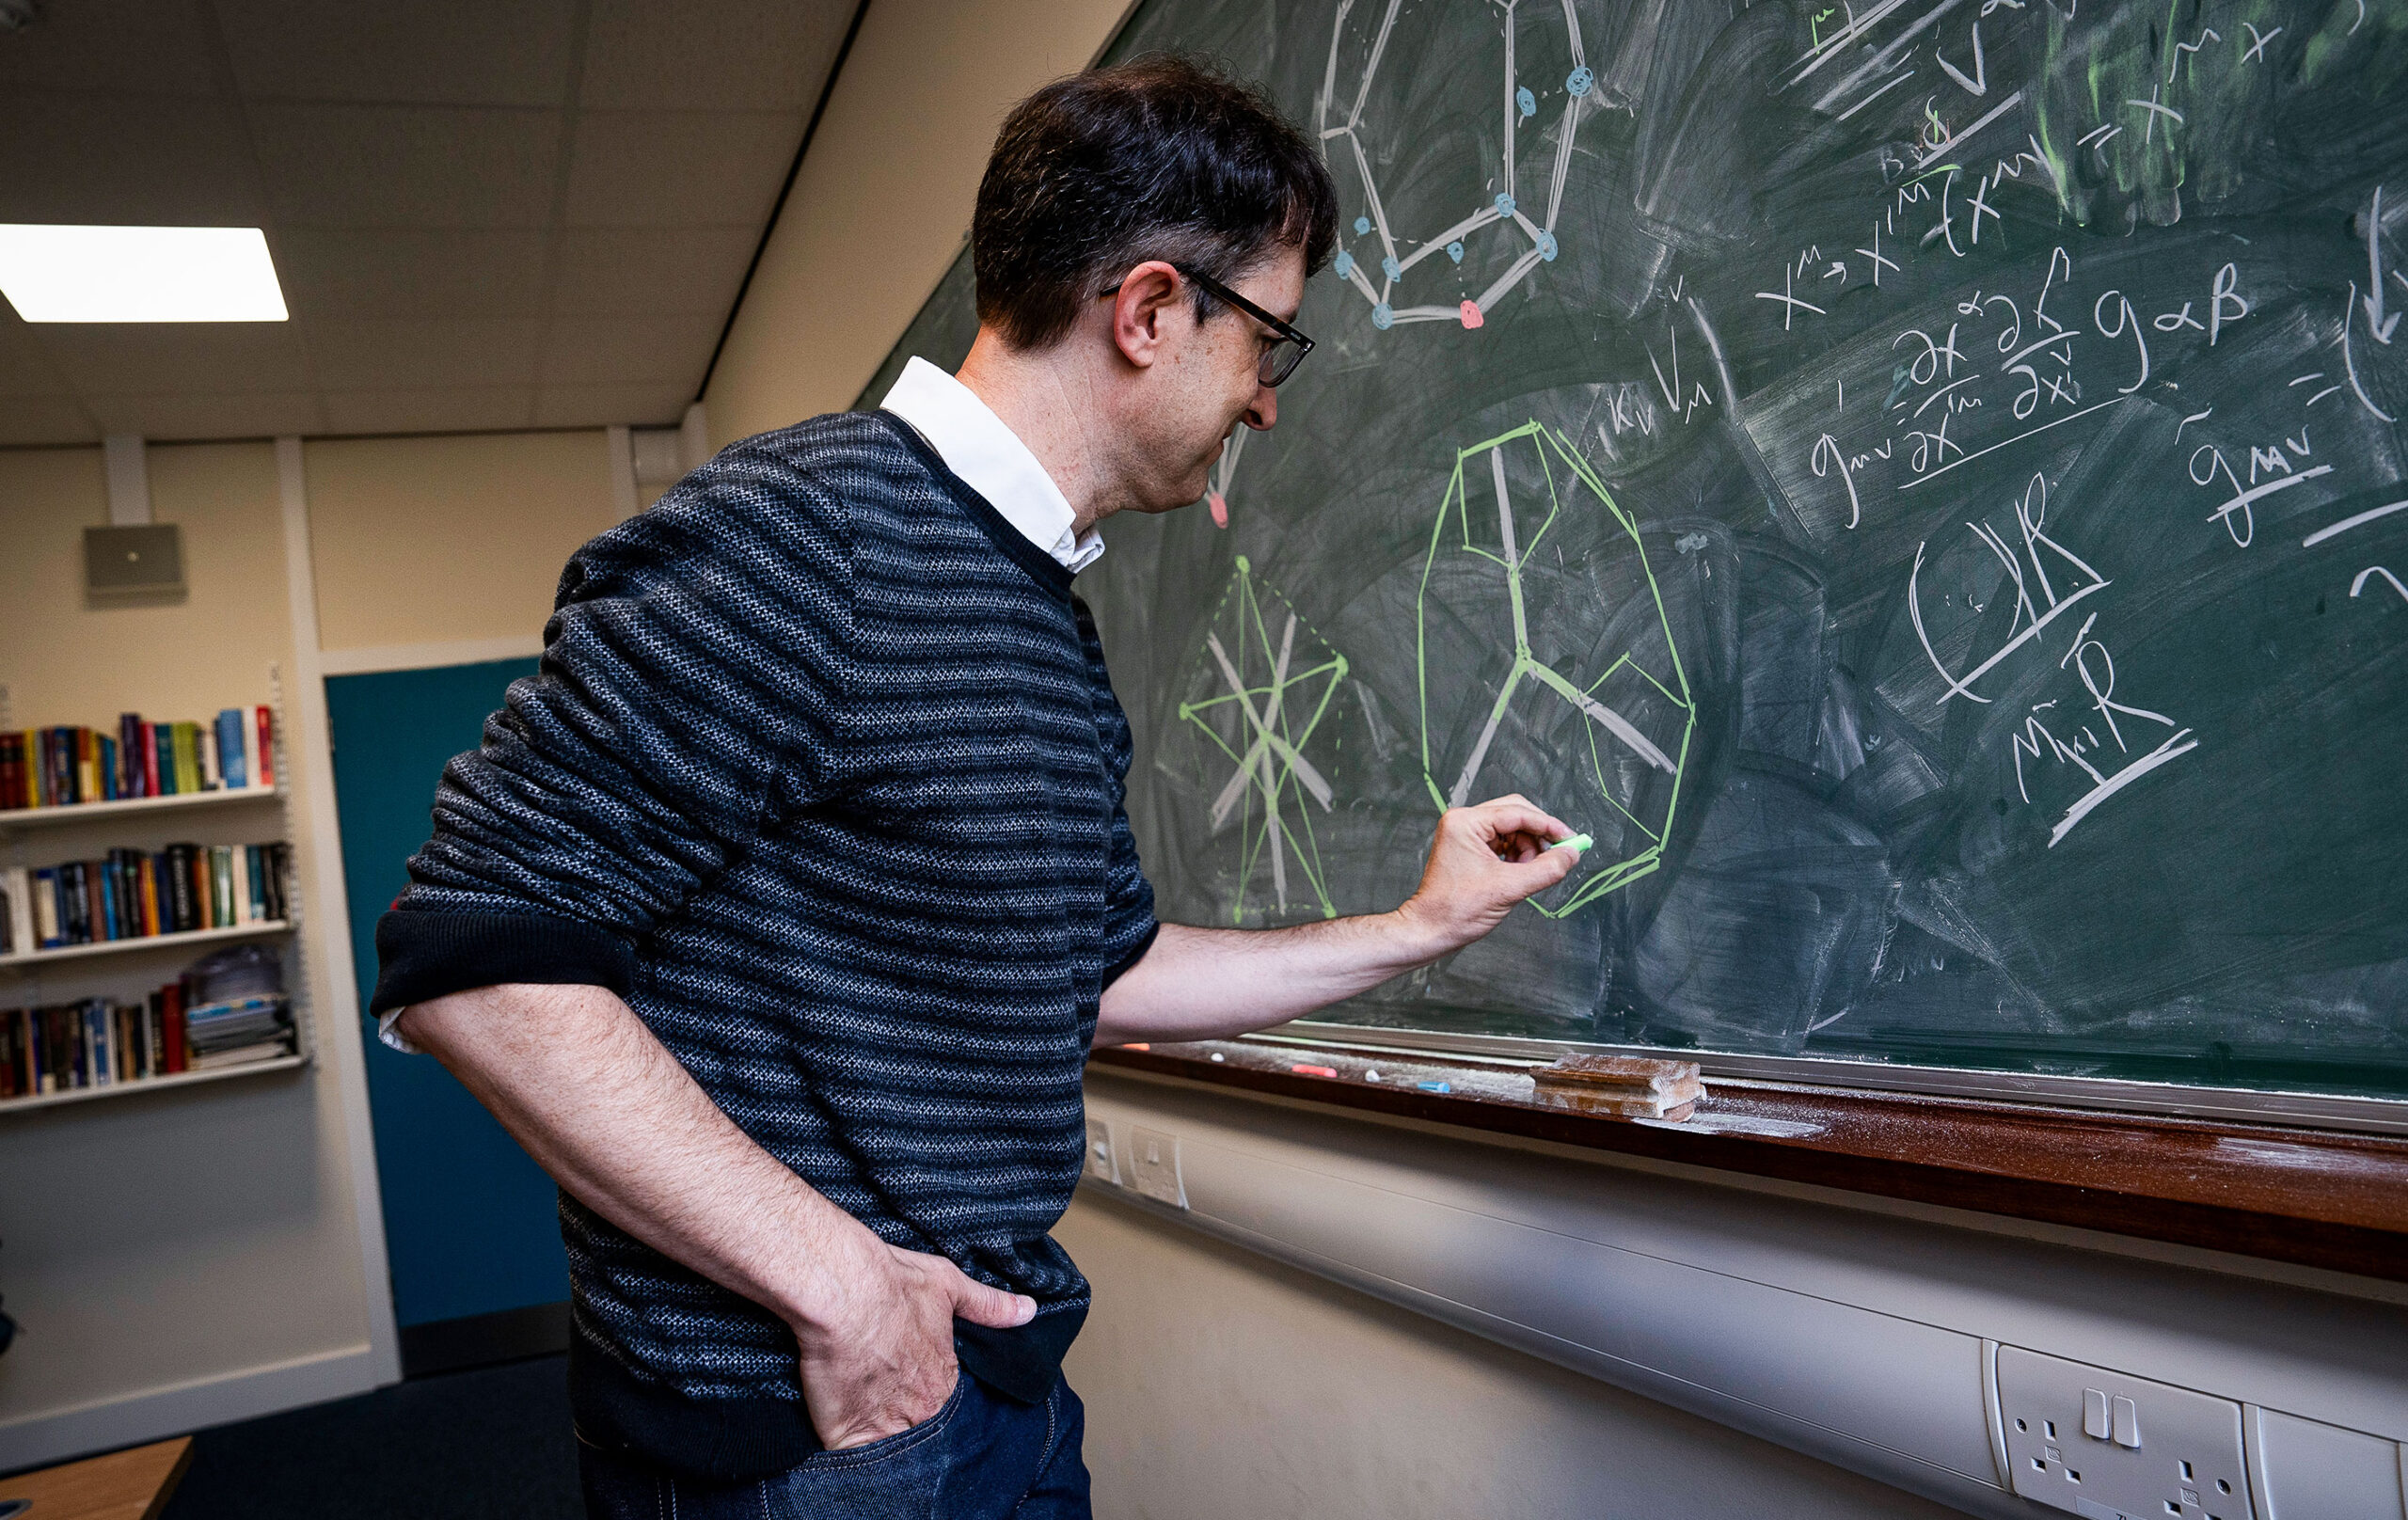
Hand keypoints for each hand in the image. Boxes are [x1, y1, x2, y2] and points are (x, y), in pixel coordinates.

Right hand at [790, 1229, 1035, 1449]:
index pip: (948, 1409)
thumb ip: (988, 1305)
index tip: (918, 1399)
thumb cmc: (891, 1283)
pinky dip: (852, 1459)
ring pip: (890, 1452)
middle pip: (921, 1435)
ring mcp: (885, 1426)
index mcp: (945, 1380)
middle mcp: (922, 1410)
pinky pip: (854, 1460)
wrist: (842, 1290)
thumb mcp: (947, 1284)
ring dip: (884, 1448)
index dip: (934, 1407)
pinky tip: (846, 1451)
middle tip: (893, 1415)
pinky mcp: (846, 1435)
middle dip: (913, 1434)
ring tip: (872, 1438)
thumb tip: (1029, 1311)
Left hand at [1393, 794, 1578, 956]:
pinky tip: (1519, 873)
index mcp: (1465, 822)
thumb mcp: (1510, 889)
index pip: (1517, 812)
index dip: (1548, 826)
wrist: (1430, 930)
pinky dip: (1517, 855)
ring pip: (1511, 829)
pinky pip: (1502, 842)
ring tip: (1529, 873)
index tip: (1570, 839)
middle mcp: (1463, 821)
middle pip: (1515, 814)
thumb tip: (1571, 854)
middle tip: (1559, 854)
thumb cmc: (1456, 910)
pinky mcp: (1468, 847)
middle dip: (1538, 836)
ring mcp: (1464, 833)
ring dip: (1528, 849)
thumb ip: (1546, 869)